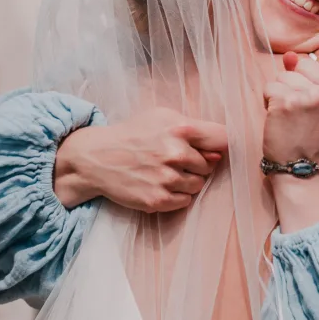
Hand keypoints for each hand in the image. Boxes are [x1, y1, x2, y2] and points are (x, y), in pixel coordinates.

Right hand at [54, 107, 228, 212]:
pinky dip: (176, 196)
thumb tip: (219, 154)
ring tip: (165, 172)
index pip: (222, 140)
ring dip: (187, 181)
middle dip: (197, 164)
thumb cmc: (133, 135)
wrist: (96, 157)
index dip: (220, 146)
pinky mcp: (157, 200)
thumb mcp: (162, 118)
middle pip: (210, 166)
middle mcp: (175, 154)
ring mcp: (166, 179)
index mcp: (180, 128)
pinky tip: (160, 185)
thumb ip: (195, 130)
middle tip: (174, 160)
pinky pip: (184, 201)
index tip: (213, 149)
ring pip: (198, 185)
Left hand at [263, 50, 318, 164]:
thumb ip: (312, 74)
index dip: (316, 73)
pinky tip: (280, 119)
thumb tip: (289, 56)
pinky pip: (269, 87)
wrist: (304, 168)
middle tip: (303, 109)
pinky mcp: (287, 102)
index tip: (317, 95)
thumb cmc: (315, 135)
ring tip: (292, 116)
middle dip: (298, 82)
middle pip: (304, 63)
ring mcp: (311, 97)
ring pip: (284, 75)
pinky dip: (269, 102)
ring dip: (282, 93)